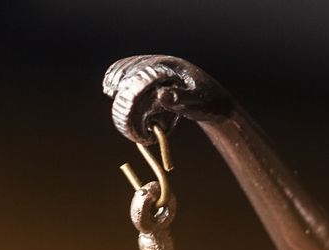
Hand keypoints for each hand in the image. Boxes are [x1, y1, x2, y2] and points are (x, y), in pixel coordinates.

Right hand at [102, 55, 231, 143]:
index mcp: (171, 66)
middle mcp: (163, 66)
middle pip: (136, 66)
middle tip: (111, 90)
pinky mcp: (160, 83)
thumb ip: (179, 99)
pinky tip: (117, 90)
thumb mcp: (196, 102)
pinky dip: (127, 84)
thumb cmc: (209, 103)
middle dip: (122, 78)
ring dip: (122, 79)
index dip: (129, 76)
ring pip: (135, 71)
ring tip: (111, 89)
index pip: (145, 67)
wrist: (217, 105)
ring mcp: (161, 73)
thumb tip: (161, 95)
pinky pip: (139, 79)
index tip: (117, 87)